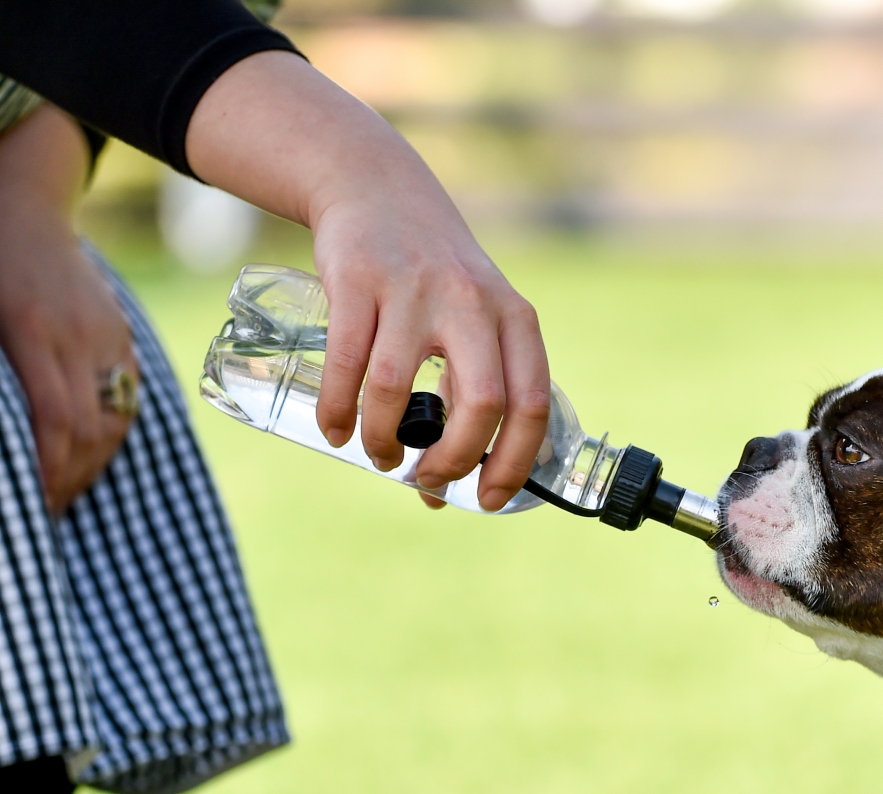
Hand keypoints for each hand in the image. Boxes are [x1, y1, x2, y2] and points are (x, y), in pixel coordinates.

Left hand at [0, 107, 136, 515]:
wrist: (23, 202)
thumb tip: (1, 431)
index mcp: (33, 330)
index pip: (57, 419)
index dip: (50, 468)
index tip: (37, 503)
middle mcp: (79, 336)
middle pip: (92, 428)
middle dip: (71, 479)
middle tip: (46, 512)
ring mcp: (107, 335)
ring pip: (116, 418)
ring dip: (93, 464)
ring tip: (66, 491)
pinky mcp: (120, 335)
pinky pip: (125, 398)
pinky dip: (109, 435)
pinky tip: (87, 454)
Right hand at [186, 52, 548, 512]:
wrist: (379, 191)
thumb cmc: (434, 280)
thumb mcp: (479, 320)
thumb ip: (476, 390)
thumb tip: (448, 486)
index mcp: (515, 319)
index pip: (532, 404)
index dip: (514, 462)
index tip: (489, 499)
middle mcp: (472, 303)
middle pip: (481, 403)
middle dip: (454, 459)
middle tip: (429, 481)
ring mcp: (414, 289)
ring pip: (401, 387)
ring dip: (387, 439)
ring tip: (382, 456)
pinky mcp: (358, 279)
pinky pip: (346, 362)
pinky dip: (340, 410)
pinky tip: (337, 431)